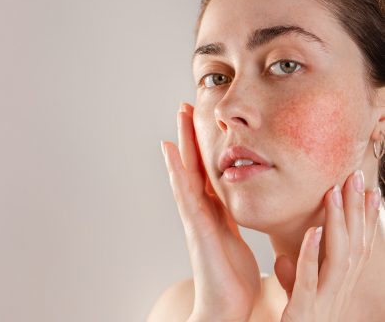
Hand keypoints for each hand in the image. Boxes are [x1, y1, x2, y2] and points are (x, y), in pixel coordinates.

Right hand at [161, 102, 260, 321]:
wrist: (225, 306)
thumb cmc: (232, 276)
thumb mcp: (237, 237)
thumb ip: (233, 218)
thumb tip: (237, 203)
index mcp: (214, 210)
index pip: (207, 170)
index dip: (203, 145)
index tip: (201, 121)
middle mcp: (201, 208)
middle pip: (193, 164)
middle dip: (189, 135)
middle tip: (185, 106)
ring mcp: (195, 216)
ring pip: (186, 172)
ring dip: (182, 143)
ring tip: (179, 116)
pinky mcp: (196, 227)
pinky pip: (185, 193)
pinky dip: (177, 170)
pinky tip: (170, 150)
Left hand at [274, 171, 381, 320]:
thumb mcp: (296, 299)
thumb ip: (294, 278)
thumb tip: (283, 259)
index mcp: (339, 286)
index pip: (358, 247)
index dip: (367, 220)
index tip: (371, 191)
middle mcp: (338, 291)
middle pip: (354, 245)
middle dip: (357, 210)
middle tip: (357, 177)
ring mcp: (324, 299)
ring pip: (338, 256)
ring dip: (338, 223)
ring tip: (335, 193)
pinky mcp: (304, 308)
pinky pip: (309, 278)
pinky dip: (312, 253)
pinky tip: (314, 231)